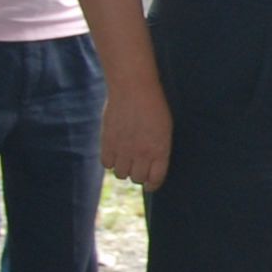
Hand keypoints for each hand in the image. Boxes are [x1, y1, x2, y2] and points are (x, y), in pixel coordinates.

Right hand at [101, 74, 173, 190]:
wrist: (133, 87)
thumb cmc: (153, 105)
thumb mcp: (164, 128)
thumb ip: (158, 149)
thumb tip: (152, 166)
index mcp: (160, 150)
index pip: (156, 179)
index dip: (152, 184)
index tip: (150, 184)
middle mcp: (142, 154)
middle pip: (137, 178)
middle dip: (138, 175)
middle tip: (137, 166)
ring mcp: (124, 149)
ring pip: (121, 174)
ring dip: (123, 169)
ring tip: (125, 158)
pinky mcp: (108, 143)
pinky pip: (107, 164)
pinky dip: (110, 161)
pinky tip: (114, 151)